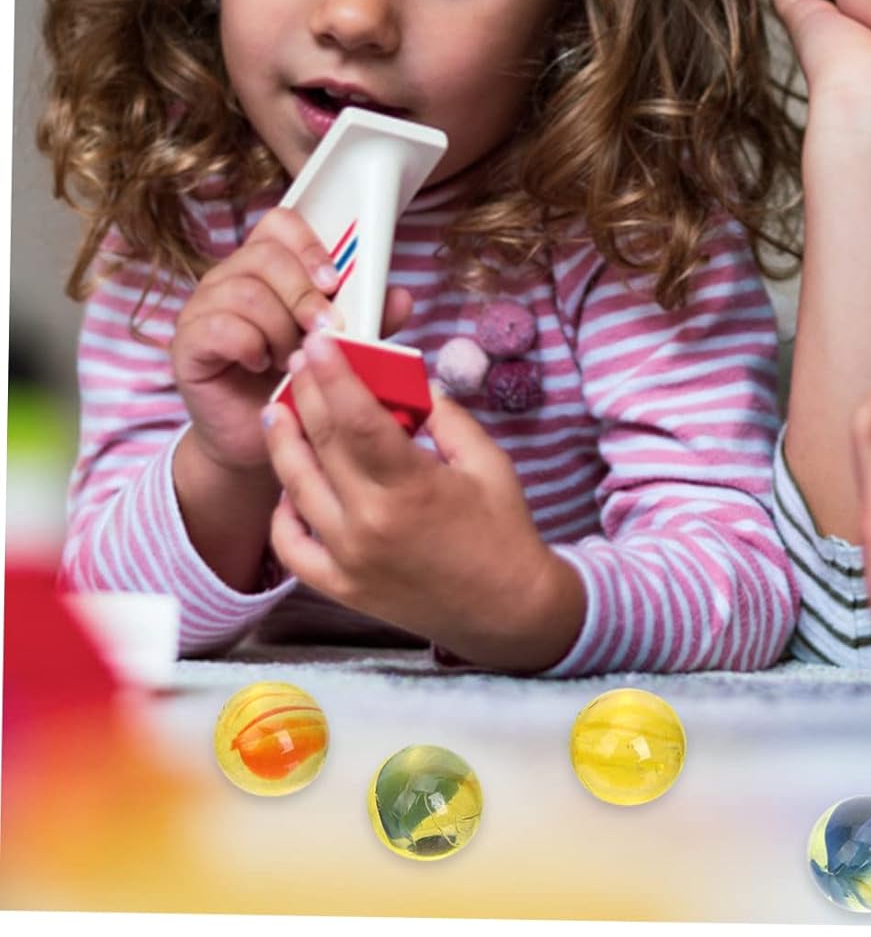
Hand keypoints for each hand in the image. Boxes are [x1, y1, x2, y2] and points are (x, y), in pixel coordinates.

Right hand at [171, 207, 412, 472]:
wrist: (261, 435)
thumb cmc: (299, 381)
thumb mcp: (343, 346)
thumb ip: (370, 318)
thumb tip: (400, 296)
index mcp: (269, 266)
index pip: (281, 223)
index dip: (310, 245)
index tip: (335, 282)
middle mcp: (232, 276)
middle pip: (266, 255)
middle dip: (305, 294)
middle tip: (324, 330)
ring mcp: (204, 306)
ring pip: (245, 291)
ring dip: (280, 327)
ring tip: (290, 358)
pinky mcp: (187, 341)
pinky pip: (219, 326)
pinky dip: (250, 346)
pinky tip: (262, 365)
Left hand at [263, 332, 583, 670]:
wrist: (507, 611)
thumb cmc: (504, 531)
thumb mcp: (488, 462)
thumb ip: (446, 418)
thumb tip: (408, 384)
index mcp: (412, 487)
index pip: (358, 419)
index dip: (334, 376)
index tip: (320, 343)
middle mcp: (369, 523)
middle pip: (322, 444)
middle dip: (306, 394)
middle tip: (301, 360)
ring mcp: (348, 559)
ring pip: (295, 488)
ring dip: (283, 442)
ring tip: (279, 409)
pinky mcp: (339, 586)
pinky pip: (290, 544)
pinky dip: (283, 511)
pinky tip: (290, 483)